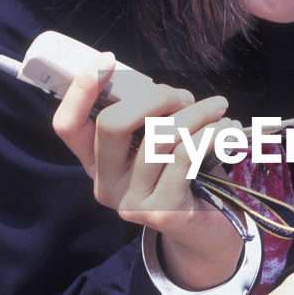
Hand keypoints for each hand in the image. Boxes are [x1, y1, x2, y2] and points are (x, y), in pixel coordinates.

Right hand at [51, 56, 243, 288]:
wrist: (209, 234)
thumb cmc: (185, 177)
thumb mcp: (159, 145)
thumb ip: (148, 118)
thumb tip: (157, 86)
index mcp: (96, 163)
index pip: (67, 126)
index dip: (80, 90)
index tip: (107, 60)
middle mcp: (105, 185)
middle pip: (112, 124)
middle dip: (154, 96)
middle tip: (184, 96)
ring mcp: (130, 202)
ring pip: (159, 136)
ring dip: (195, 112)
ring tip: (217, 109)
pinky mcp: (162, 211)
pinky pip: (185, 156)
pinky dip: (211, 133)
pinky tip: (226, 127)